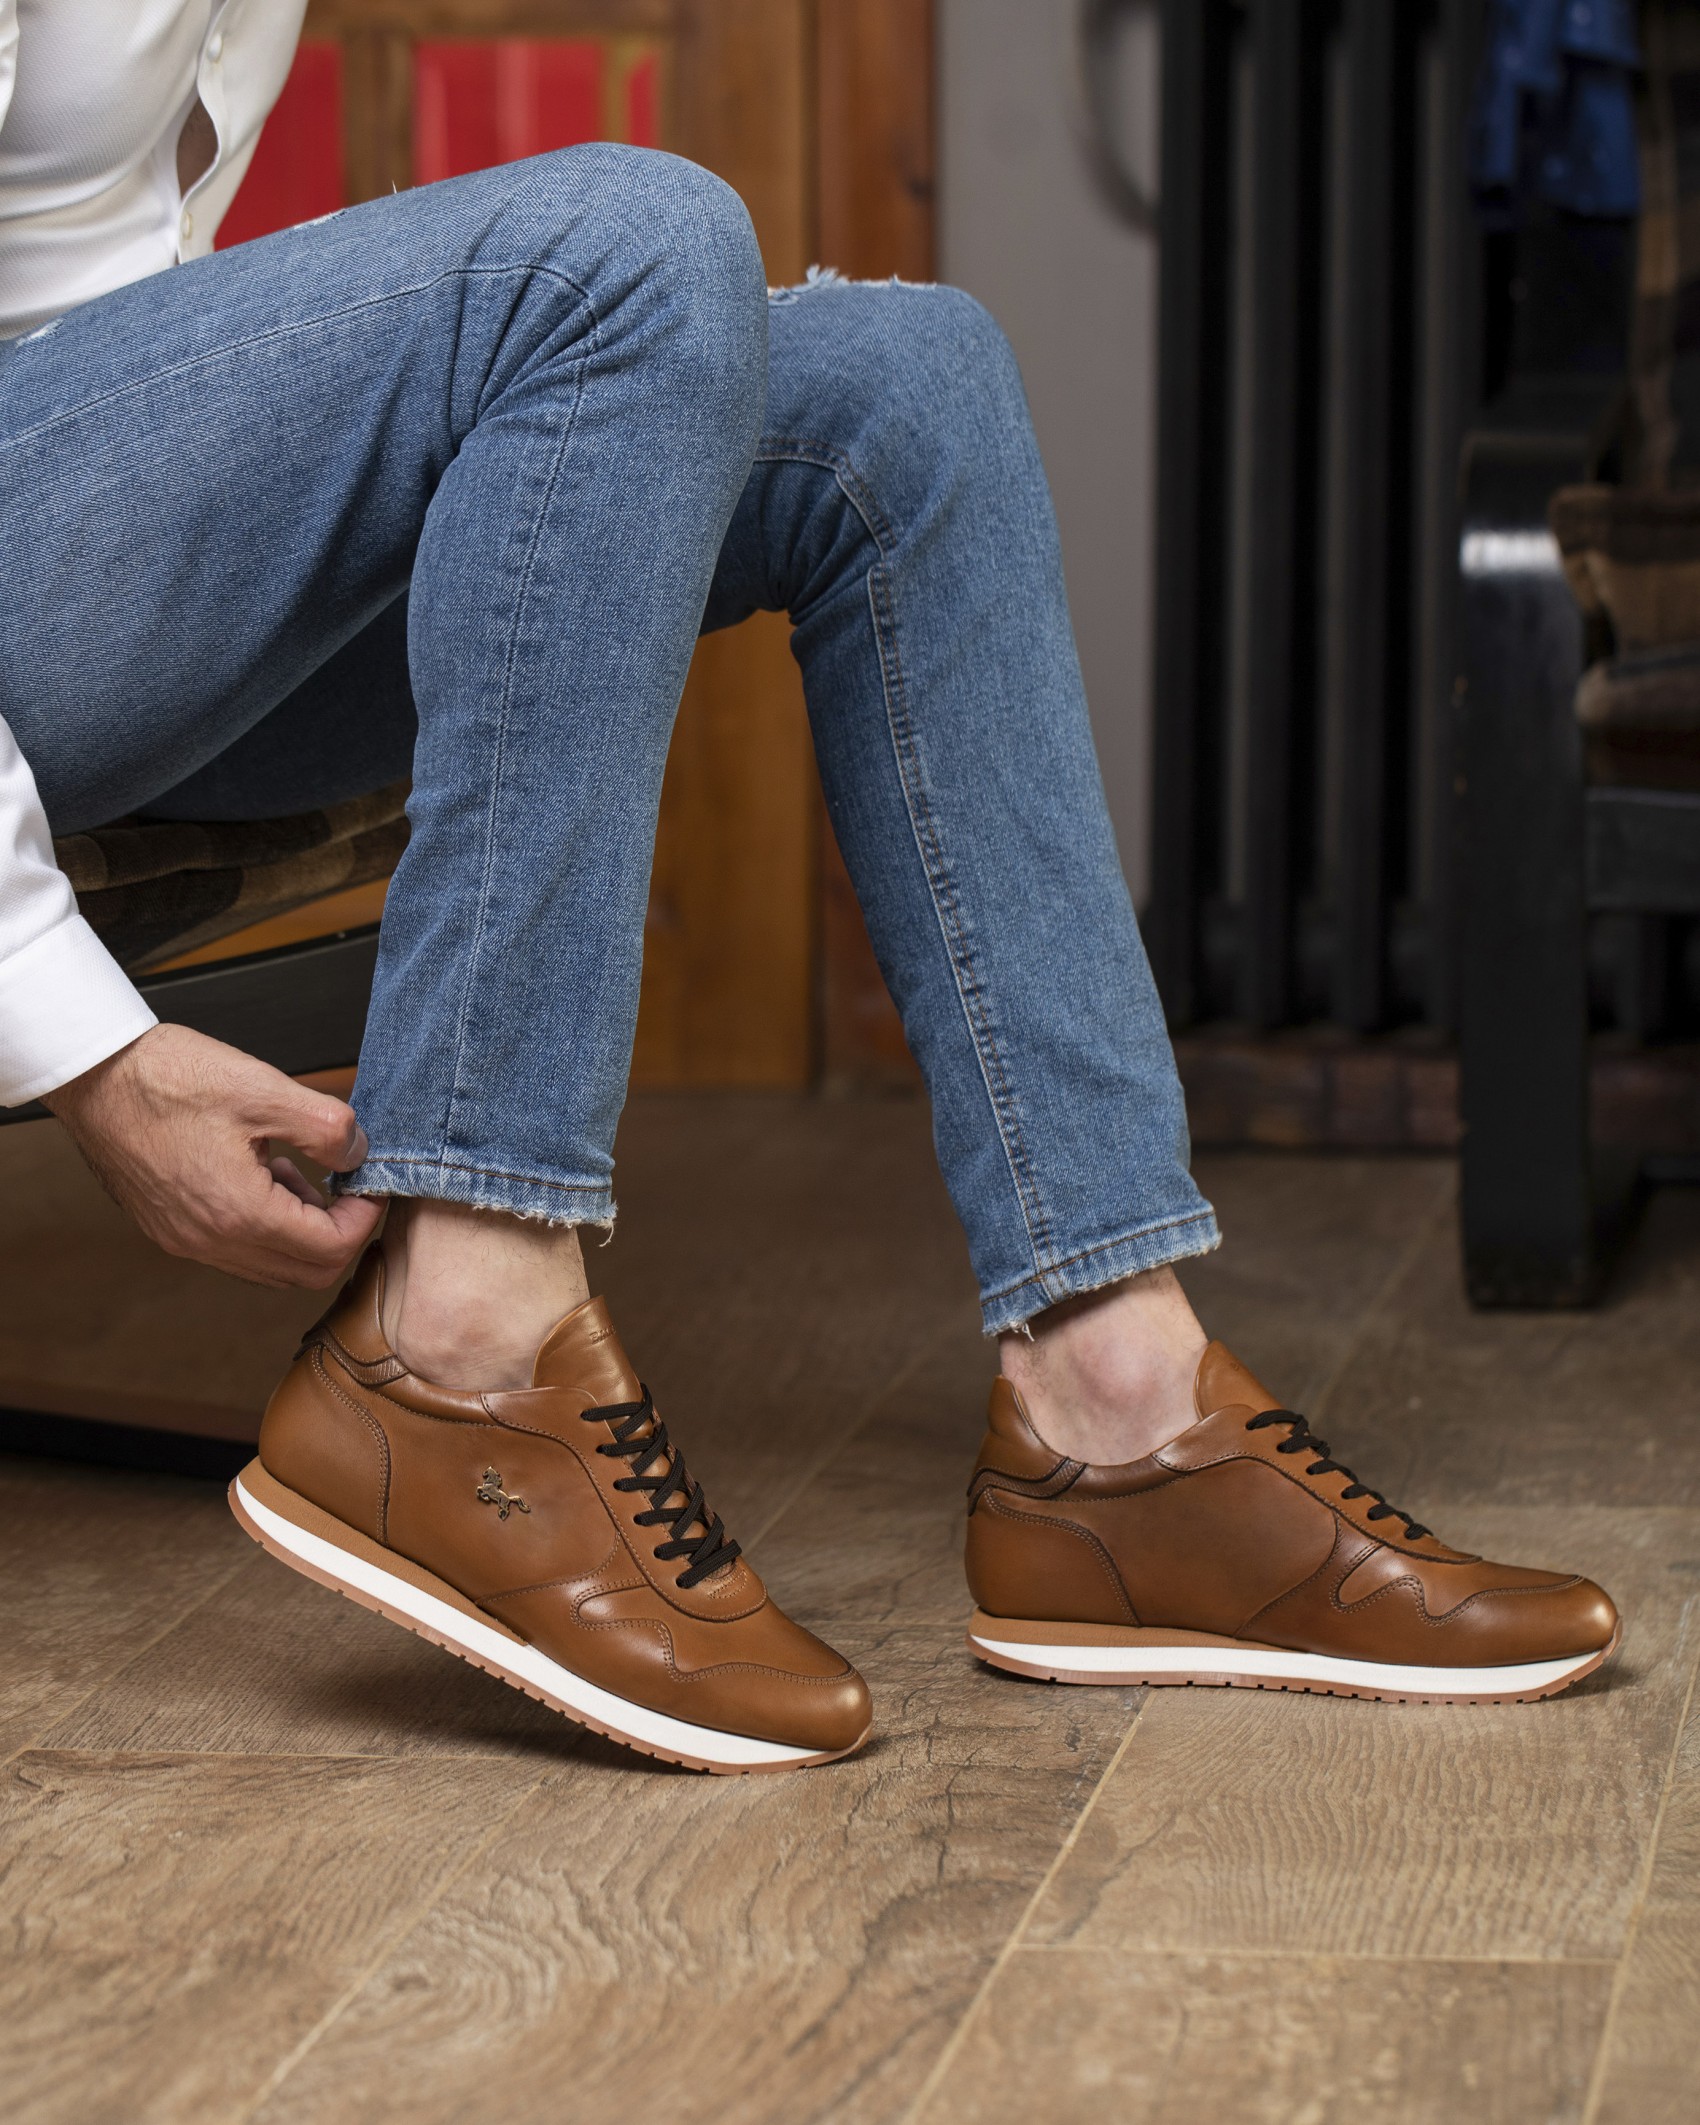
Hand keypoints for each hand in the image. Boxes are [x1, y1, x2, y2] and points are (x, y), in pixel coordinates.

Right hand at [43, 1023, 383, 1287]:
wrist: (95, 1076)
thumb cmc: (169, 1078)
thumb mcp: (264, 1089)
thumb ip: (327, 1127)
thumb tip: (358, 1154)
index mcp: (239, 1212)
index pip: (331, 1250)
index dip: (364, 1217)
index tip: (370, 1182)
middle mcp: (211, 1241)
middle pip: (306, 1273)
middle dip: (340, 1233)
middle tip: (346, 1186)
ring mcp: (187, 1241)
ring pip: (271, 1267)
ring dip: (302, 1232)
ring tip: (299, 1174)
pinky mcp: (171, 1230)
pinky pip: (237, 1251)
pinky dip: (266, 1227)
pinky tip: (263, 1176)